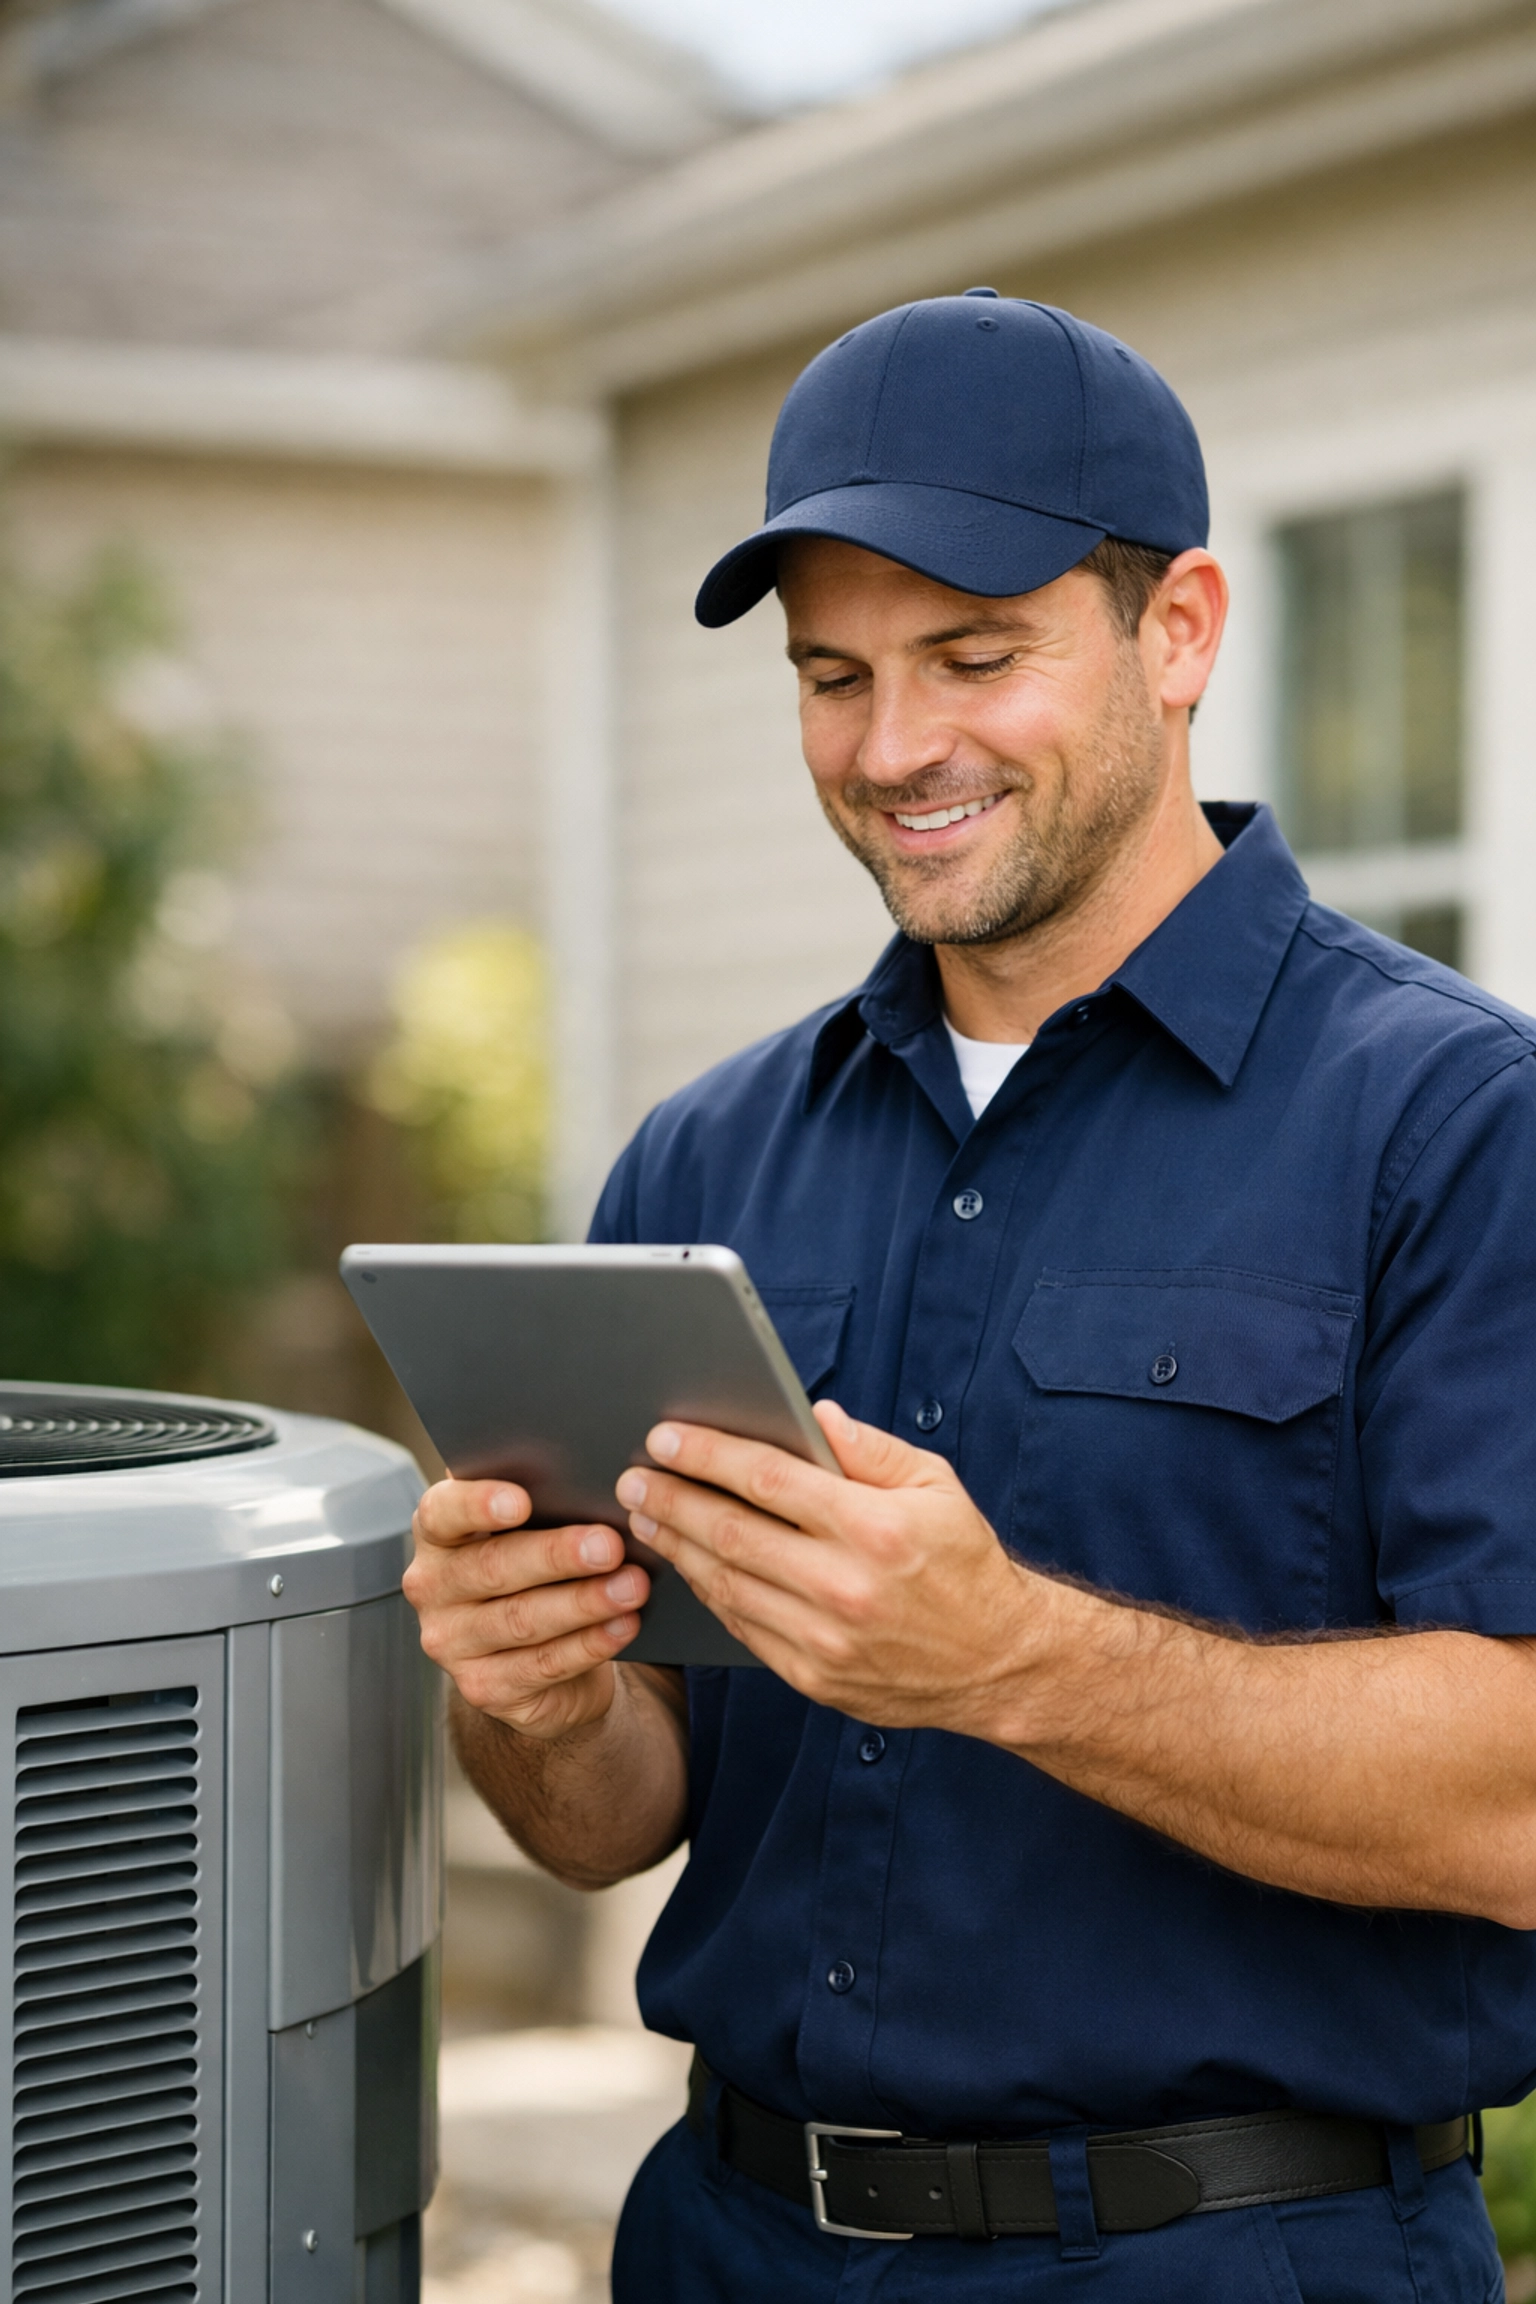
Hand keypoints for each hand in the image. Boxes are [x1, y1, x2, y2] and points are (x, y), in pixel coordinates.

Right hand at [404, 1479, 650, 1738]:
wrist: (545, 1649)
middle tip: (610, 1545)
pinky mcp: (482, 1687)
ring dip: (583, 1602)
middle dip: (556, 1556)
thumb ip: (545, 1505)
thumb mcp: (534, 1530)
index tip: (523, 1501)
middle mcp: (431, 1587)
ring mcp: (451, 1642)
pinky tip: (625, 1625)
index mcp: (437, 1533)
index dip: (479, 1504)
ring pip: (521, 1619)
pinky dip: (589, 1644)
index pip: (442, 1512)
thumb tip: (592, 1485)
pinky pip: (541, 1664)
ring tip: (633, 1586)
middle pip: (492, 1567)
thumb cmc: (540, 1568)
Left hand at [614, 1401, 1041, 1736]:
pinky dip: (709, 1591)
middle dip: (672, 1499)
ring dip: (677, 1547)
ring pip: (726, 1583)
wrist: (998, 1663)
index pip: (768, 1480)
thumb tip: (813, 1415)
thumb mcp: (935, 1485)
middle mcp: (846, 1585)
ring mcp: (826, 1638)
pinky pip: (742, 1626)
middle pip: (731, 1533)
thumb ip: (869, 1448)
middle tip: (633, 1478)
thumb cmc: (964, 1563)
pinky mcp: (813, 1677)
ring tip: (647, 1517)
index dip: (708, 1454)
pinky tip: (690, 1565)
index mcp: (875, 1528)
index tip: (666, 1436)